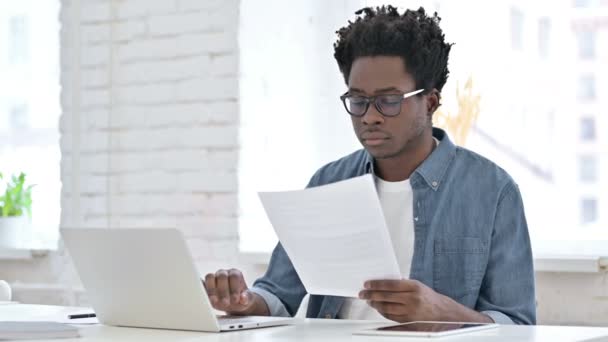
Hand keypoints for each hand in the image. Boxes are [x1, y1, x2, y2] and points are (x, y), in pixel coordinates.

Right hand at [204, 269, 258, 314]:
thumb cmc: (241, 299)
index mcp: (235, 274)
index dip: (234, 288)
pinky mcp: (205, 284)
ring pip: (210, 277)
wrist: (234, 303)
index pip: (234, 276)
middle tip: (225, 303)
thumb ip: (246, 298)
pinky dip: (201, 288)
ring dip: (212, 290)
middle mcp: (224, 273)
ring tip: (214, 301)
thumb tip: (243, 298)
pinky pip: (201, 283)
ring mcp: (213, 278)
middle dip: (223, 290)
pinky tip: (202, 296)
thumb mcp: (247, 300)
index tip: (235, 300)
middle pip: (222, 276)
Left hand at [359, 279, 492, 322]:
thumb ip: (402, 284)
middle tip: (362, 294)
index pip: (390, 284)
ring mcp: (410, 311)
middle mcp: (412, 299)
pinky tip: (378, 309)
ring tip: (369, 301)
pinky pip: (391, 317)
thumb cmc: (429, 298)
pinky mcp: (409, 321)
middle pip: (386, 296)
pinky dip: (382, 313)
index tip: (367, 284)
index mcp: (414, 286)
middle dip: (371, 295)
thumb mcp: (417, 286)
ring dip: (375, 304)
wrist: (444, 313)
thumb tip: (383, 283)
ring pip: (386, 308)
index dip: (376, 284)